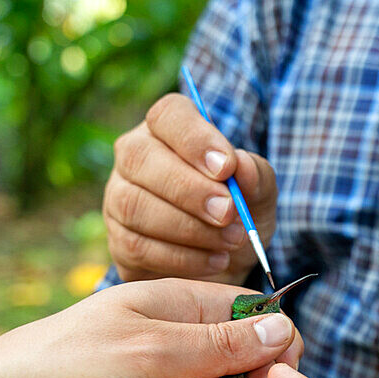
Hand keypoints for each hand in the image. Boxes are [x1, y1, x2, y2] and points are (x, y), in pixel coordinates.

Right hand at [103, 93, 276, 284]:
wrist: (228, 262)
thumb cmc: (240, 213)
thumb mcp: (260, 193)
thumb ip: (256, 175)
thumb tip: (241, 166)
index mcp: (169, 131)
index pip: (169, 115)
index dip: (195, 139)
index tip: (227, 168)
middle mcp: (134, 157)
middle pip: (141, 157)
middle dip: (190, 189)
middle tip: (228, 212)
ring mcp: (118, 198)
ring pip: (135, 205)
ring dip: (190, 228)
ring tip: (232, 241)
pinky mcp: (119, 240)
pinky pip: (137, 246)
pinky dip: (183, 258)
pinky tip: (216, 261)